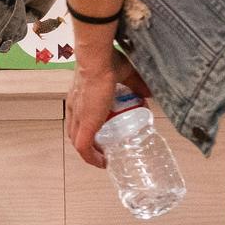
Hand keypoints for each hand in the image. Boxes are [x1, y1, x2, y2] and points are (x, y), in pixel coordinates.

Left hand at [66, 51, 151, 168]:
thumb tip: (150, 92)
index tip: (99, 135)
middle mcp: (73, 108)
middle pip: (75, 132)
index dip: (85, 128)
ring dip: (90, 153)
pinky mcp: (85, 124)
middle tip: (104, 149)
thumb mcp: (124, 74)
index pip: (76, 118)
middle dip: (88, 144)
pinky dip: (92, 158)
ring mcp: (77, 117)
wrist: (98, 61)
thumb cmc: (107, 61)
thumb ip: (136, 83)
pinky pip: (84, 149)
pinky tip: (103, 163)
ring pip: (78, 143)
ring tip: (105, 158)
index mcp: (79, 97)